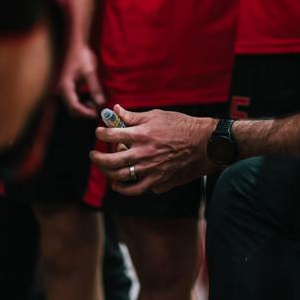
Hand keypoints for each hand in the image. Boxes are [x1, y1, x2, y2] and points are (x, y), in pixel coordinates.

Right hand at [59, 41, 103, 116]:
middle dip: (85, 112)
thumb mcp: (90, 72)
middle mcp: (62, 91)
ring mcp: (66, 90)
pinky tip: (93, 99)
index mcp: (65, 87)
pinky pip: (75, 101)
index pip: (73, 107)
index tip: (97, 114)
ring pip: (73, 107)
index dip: (85, 113)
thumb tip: (101, 104)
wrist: (76, 46)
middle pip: (72, 110)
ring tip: (97, 104)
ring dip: (85, 109)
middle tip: (99, 109)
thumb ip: (94, 88)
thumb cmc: (82, 57)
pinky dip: (84, 104)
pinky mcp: (70, 89)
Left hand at [91, 105, 214, 194]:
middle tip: (94, 155)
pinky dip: (123, 188)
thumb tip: (115, 110)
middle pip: (110, 160)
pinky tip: (118, 184)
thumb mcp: (157, 116)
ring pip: (120, 177)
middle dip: (98, 157)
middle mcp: (143, 154)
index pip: (111, 135)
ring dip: (108, 173)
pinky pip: (135, 189)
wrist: (205, 144)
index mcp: (141, 135)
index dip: (101, 133)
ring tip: (105, 168)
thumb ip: (133, 116)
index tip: (99, 132)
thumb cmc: (182, 126)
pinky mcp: (158, 181)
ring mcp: (150, 170)